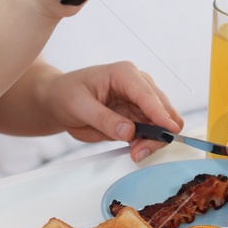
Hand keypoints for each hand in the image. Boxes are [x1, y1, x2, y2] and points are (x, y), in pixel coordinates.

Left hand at [40, 62, 181, 162]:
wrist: (59, 100)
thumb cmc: (66, 95)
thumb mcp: (79, 106)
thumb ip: (104, 119)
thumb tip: (129, 131)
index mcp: (123, 73)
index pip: (147, 94)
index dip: (160, 113)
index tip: (169, 130)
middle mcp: (137, 84)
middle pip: (162, 109)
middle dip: (158, 132)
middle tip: (140, 152)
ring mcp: (139, 100)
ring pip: (162, 122)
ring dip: (154, 140)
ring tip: (136, 153)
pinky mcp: (138, 115)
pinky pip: (152, 131)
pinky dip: (148, 143)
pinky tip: (135, 149)